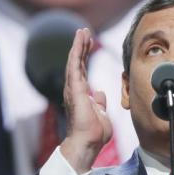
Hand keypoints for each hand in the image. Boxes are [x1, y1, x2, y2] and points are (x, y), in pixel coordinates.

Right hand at [60, 28, 111, 173]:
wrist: (88, 142)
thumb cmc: (93, 133)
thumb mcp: (100, 113)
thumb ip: (99, 102)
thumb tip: (99, 92)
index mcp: (81, 93)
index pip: (82, 69)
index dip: (85, 55)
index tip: (89, 42)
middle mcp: (74, 88)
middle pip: (77, 62)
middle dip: (81, 46)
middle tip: (84, 31)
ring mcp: (73, 88)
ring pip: (74, 60)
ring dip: (78, 45)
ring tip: (81, 31)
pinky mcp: (75, 88)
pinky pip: (75, 65)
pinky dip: (77, 51)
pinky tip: (79, 40)